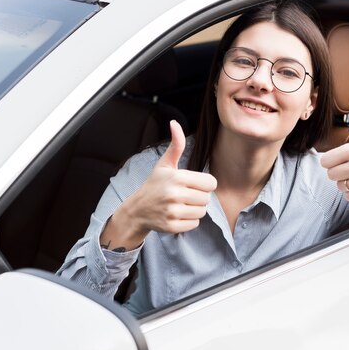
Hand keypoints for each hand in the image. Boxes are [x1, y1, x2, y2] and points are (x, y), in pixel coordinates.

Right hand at [122, 120, 217, 234]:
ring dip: (194, 210)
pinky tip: (177, 215)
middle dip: (199, 197)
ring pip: (202, 212)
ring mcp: (173, 211)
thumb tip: (175, 123)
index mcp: (177, 177)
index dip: (204, 184)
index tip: (193, 184)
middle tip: (185, 195)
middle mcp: (175, 194)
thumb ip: (176, 145)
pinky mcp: (172, 226)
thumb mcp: (165, 164)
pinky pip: (194, 224)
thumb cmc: (155, 184)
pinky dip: (188, 221)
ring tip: (181, 205)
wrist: (137, 209)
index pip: (211, 183)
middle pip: (207, 198)